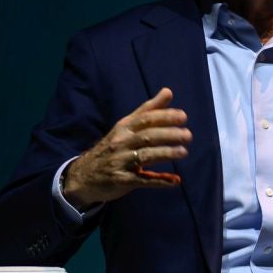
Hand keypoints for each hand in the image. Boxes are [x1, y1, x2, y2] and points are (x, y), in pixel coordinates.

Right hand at [60, 88, 189, 208]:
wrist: (83, 175)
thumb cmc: (112, 148)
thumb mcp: (125, 127)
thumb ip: (148, 110)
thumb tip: (168, 91)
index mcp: (123, 129)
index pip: (145, 119)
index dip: (164, 117)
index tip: (183, 116)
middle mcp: (121, 143)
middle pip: (146, 136)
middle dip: (168, 134)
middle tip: (188, 135)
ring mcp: (120, 162)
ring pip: (145, 156)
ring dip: (165, 153)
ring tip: (184, 152)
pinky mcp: (122, 181)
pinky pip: (142, 180)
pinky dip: (159, 180)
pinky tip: (175, 180)